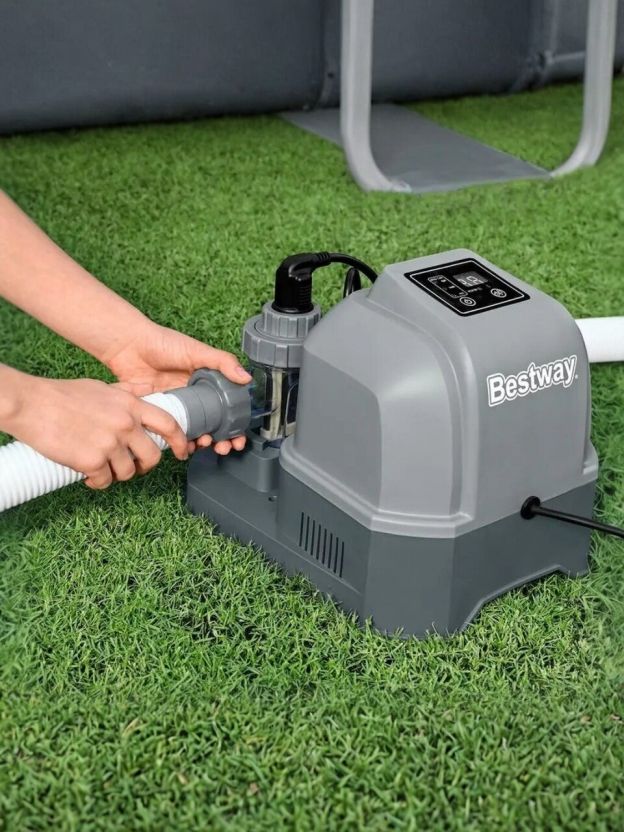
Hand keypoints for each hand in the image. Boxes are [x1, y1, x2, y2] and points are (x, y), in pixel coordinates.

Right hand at [6, 375, 189, 488]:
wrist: (32, 404)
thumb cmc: (62, 395)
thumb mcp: (102, 388)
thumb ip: (125, 395)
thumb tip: (142, 393)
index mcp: (130, 405)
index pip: (169, 424)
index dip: (180, 441)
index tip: (181, 452)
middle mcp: (125, 424)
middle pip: (152, 456)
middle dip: (144, 466)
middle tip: (133, 466)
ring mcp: (110, 443)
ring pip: (128, 472)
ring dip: (117, 474)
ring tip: (102, 468)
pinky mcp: (92, 461)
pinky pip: (104, 481)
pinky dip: (97, 482)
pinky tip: (88, 475)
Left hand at [104, 322, 251, 454]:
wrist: (128, 346)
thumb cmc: (162, 343)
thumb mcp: (196, 350)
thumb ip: (222, 362)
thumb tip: (246, 378)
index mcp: (206, 385)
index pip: (226, 410)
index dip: (235, 426)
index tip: (239, 438)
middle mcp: (193, 399)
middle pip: (213, 426)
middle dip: (221, 441)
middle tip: (224, 447)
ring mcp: (176, 408)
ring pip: (194, 433)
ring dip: (202, 443)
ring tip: (204, 444)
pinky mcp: (158, 414)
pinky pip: (171, 433)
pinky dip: (178, 442)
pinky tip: (184, 445)